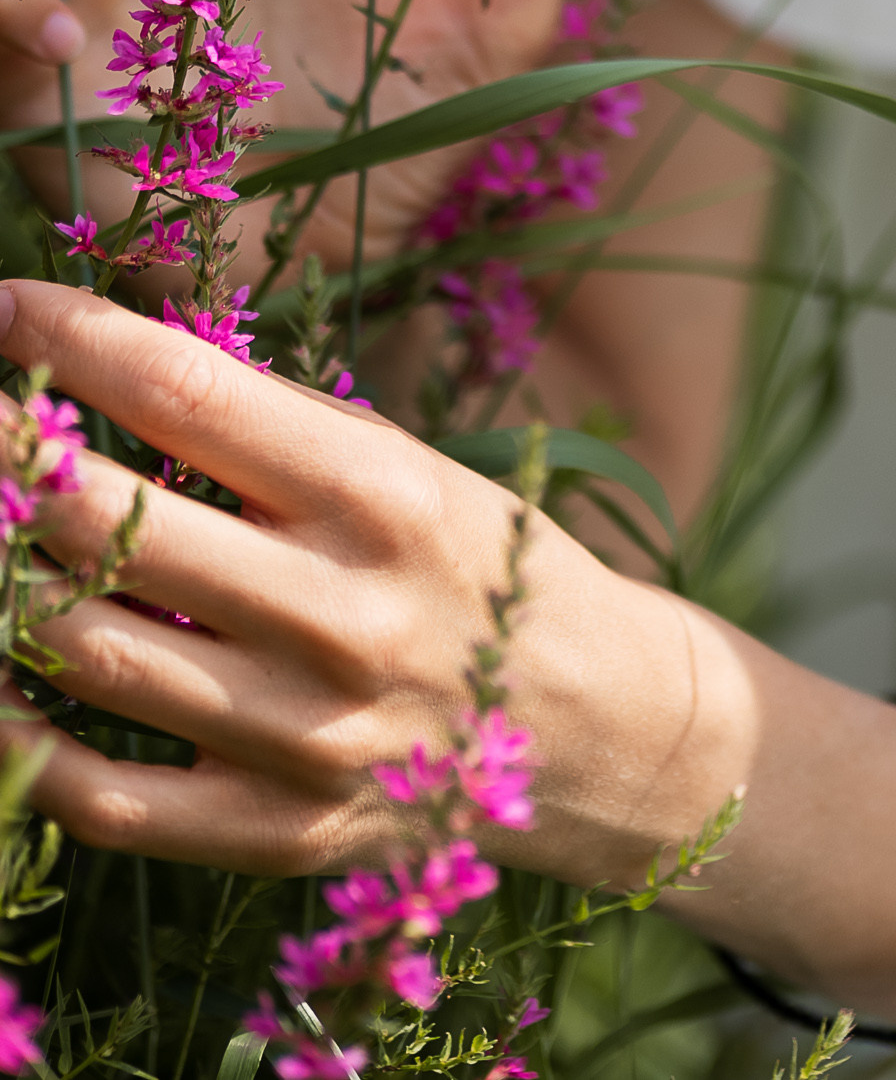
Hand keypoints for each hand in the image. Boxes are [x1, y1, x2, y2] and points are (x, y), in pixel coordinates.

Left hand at [0, 279, 750, 880]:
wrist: (596, 726)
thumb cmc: (484, 566)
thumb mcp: (416, 468)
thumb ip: (283, 436)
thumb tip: (125, 372)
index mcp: (381, 494)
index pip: (189, 395)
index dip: (75, 343)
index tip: (6, 305)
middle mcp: (341, 612)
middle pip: (111, 522)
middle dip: (13, 455)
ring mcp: (304, 734)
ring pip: (88, 652)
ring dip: (4, 584)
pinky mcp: (277, 832)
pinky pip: (103, 798)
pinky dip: (18, 744)